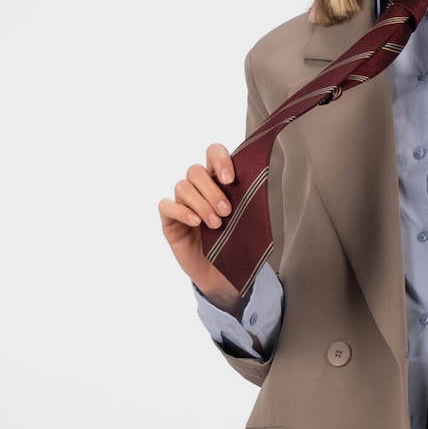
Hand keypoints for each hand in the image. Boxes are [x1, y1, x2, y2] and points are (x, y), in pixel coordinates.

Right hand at [159, 143, 244, 307]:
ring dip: (201, 203)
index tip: (229, 179)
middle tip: (226, 211)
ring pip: (183, 187)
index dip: (219, 160)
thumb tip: (261, 187)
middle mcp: (197, 188)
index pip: (212, 154)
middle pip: (195, 171)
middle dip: (212, 190)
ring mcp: (182, 203)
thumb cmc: (234, 244)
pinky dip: (181, 211)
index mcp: (218, 181)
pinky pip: (167, 206)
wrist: (222, 274)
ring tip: (215, 224)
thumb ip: (247, 200)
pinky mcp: (169, 220)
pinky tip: (195, 222)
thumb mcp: (246, 220)